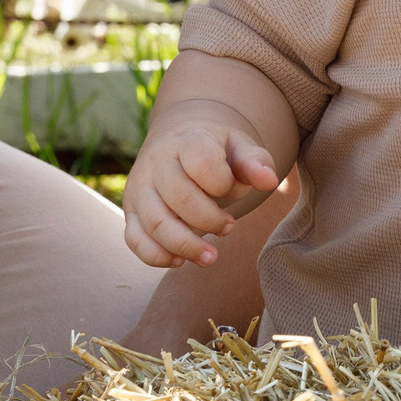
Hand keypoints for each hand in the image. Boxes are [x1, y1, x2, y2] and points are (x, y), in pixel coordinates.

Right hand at [121, 108, 281, 269]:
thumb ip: (254, 162)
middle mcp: (157, 162)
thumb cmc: (215, 151)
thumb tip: (269, 180)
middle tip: (229, 227)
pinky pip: (135, 240)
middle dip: (210, 220)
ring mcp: (140, 187)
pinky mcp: (131, 211)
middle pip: (179, 196)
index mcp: (187, 140)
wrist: (179, 143)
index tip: (231, 188)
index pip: (201, 162)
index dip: (222, 183)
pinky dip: (157, 256)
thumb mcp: (238, 147)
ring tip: (211, 256)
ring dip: (186, 245)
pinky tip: (181, 259)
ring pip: (155, 222)